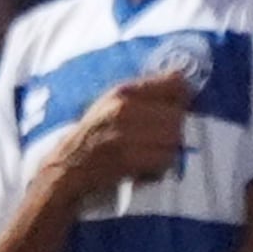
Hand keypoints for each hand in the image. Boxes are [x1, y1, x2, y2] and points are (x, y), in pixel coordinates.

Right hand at [45, 68, 193, 200]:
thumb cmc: (94, 135)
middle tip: (158, 141)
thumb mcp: (113, 103)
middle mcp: (125, 109)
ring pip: (173, 139)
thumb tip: (185, 82)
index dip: (183, 97)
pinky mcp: (127, 159)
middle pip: (177, 116)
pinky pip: (164, 160)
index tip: (178, 108)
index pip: (175, 83)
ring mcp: (125, 134)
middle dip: (174, 131)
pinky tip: (145, 168)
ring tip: (151, 154)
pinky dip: (160, 168)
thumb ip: (146, 92)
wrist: (67, 167)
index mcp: (123, 92)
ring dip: (168, 151)